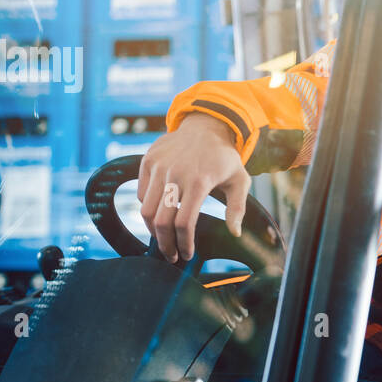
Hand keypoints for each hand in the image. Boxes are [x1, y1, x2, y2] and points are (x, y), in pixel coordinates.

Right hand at [137, 113, 249, 262]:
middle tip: (171, 255)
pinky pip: (140, 194)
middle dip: (165, 244)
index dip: (184, 244)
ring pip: (145, 209)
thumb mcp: (240, 180)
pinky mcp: (147, 161)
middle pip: (161, 221)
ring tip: (163, 239)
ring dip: (152, 231)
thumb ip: (237, 208)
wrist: (205, 125)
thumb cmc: (224, 157)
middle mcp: (175, 174)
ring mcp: (158, 166)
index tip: (187, 255)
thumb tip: (235, 233)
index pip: (184, 223)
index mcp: (199, 181)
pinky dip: (147, 209)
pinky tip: (160, 215)